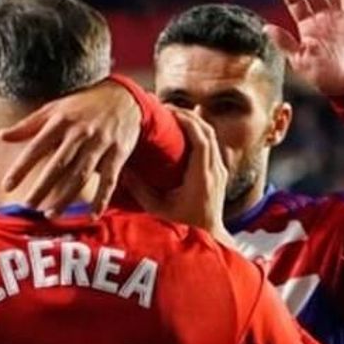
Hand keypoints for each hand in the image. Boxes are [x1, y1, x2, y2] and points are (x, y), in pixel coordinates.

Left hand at [0, 78, 139, 215]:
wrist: (123, 96)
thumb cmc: (82, 105)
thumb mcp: (54, 109)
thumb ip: (28, 125)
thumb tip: (1, 136)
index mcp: (61, 122)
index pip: (36, 148)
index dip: (21, 167)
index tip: (7, 185)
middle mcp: (80, 133)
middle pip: (59, 165)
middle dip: (43, 187)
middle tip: (28, 205)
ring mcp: (100, 144)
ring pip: (81, 175)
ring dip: (66, 197)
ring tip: (50, 214)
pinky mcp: (118, 154)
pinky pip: (109, 180)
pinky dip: (101, 199)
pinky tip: (91, 216)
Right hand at [128, 107, 233, 245]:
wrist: (209, 236)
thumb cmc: (183, 225)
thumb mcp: (158, 209)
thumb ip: (141, 190)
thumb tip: (124, 172)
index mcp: (202, 175)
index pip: (200, 139)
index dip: (186, 121)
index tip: (168, 111)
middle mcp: (215, 169)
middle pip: (207, 131)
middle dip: (189, 115)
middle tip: (168, 108)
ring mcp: (220, 169)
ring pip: (212, 135)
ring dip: (195, 122)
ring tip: (175, 114)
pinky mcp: (219, 171)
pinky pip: (211, 144)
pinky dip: (199, 132)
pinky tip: (185, 129)